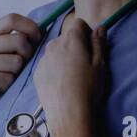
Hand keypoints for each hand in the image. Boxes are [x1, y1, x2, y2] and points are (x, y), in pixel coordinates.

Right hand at [0, 12, 42, 134]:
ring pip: (15, 62)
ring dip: (15, 74)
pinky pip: (6, 79)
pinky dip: (5, 86)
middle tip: (21, 66)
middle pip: (18, 40)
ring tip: (3, 79)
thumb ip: (5, 43)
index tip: (36, 40)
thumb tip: (37, 35)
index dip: (30, 27)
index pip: (11, 19)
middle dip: (27, 54)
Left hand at [34, 16, 105, 135]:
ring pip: (55, 51)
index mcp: (71, 39)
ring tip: (71, 74)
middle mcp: (53, 46)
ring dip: (63, 56)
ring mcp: (42, 60)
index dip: (86, 33)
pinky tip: (61, 82)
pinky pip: (47, 64)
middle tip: (82, 63)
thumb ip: (99, 42)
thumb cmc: (88, 87)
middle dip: (74, 44)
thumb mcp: (100, 63)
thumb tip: (99, 27)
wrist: (68, 112)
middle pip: (65, 37)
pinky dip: (54, 68)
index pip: (79, 24)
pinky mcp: (37, 74)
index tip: (91, 47)